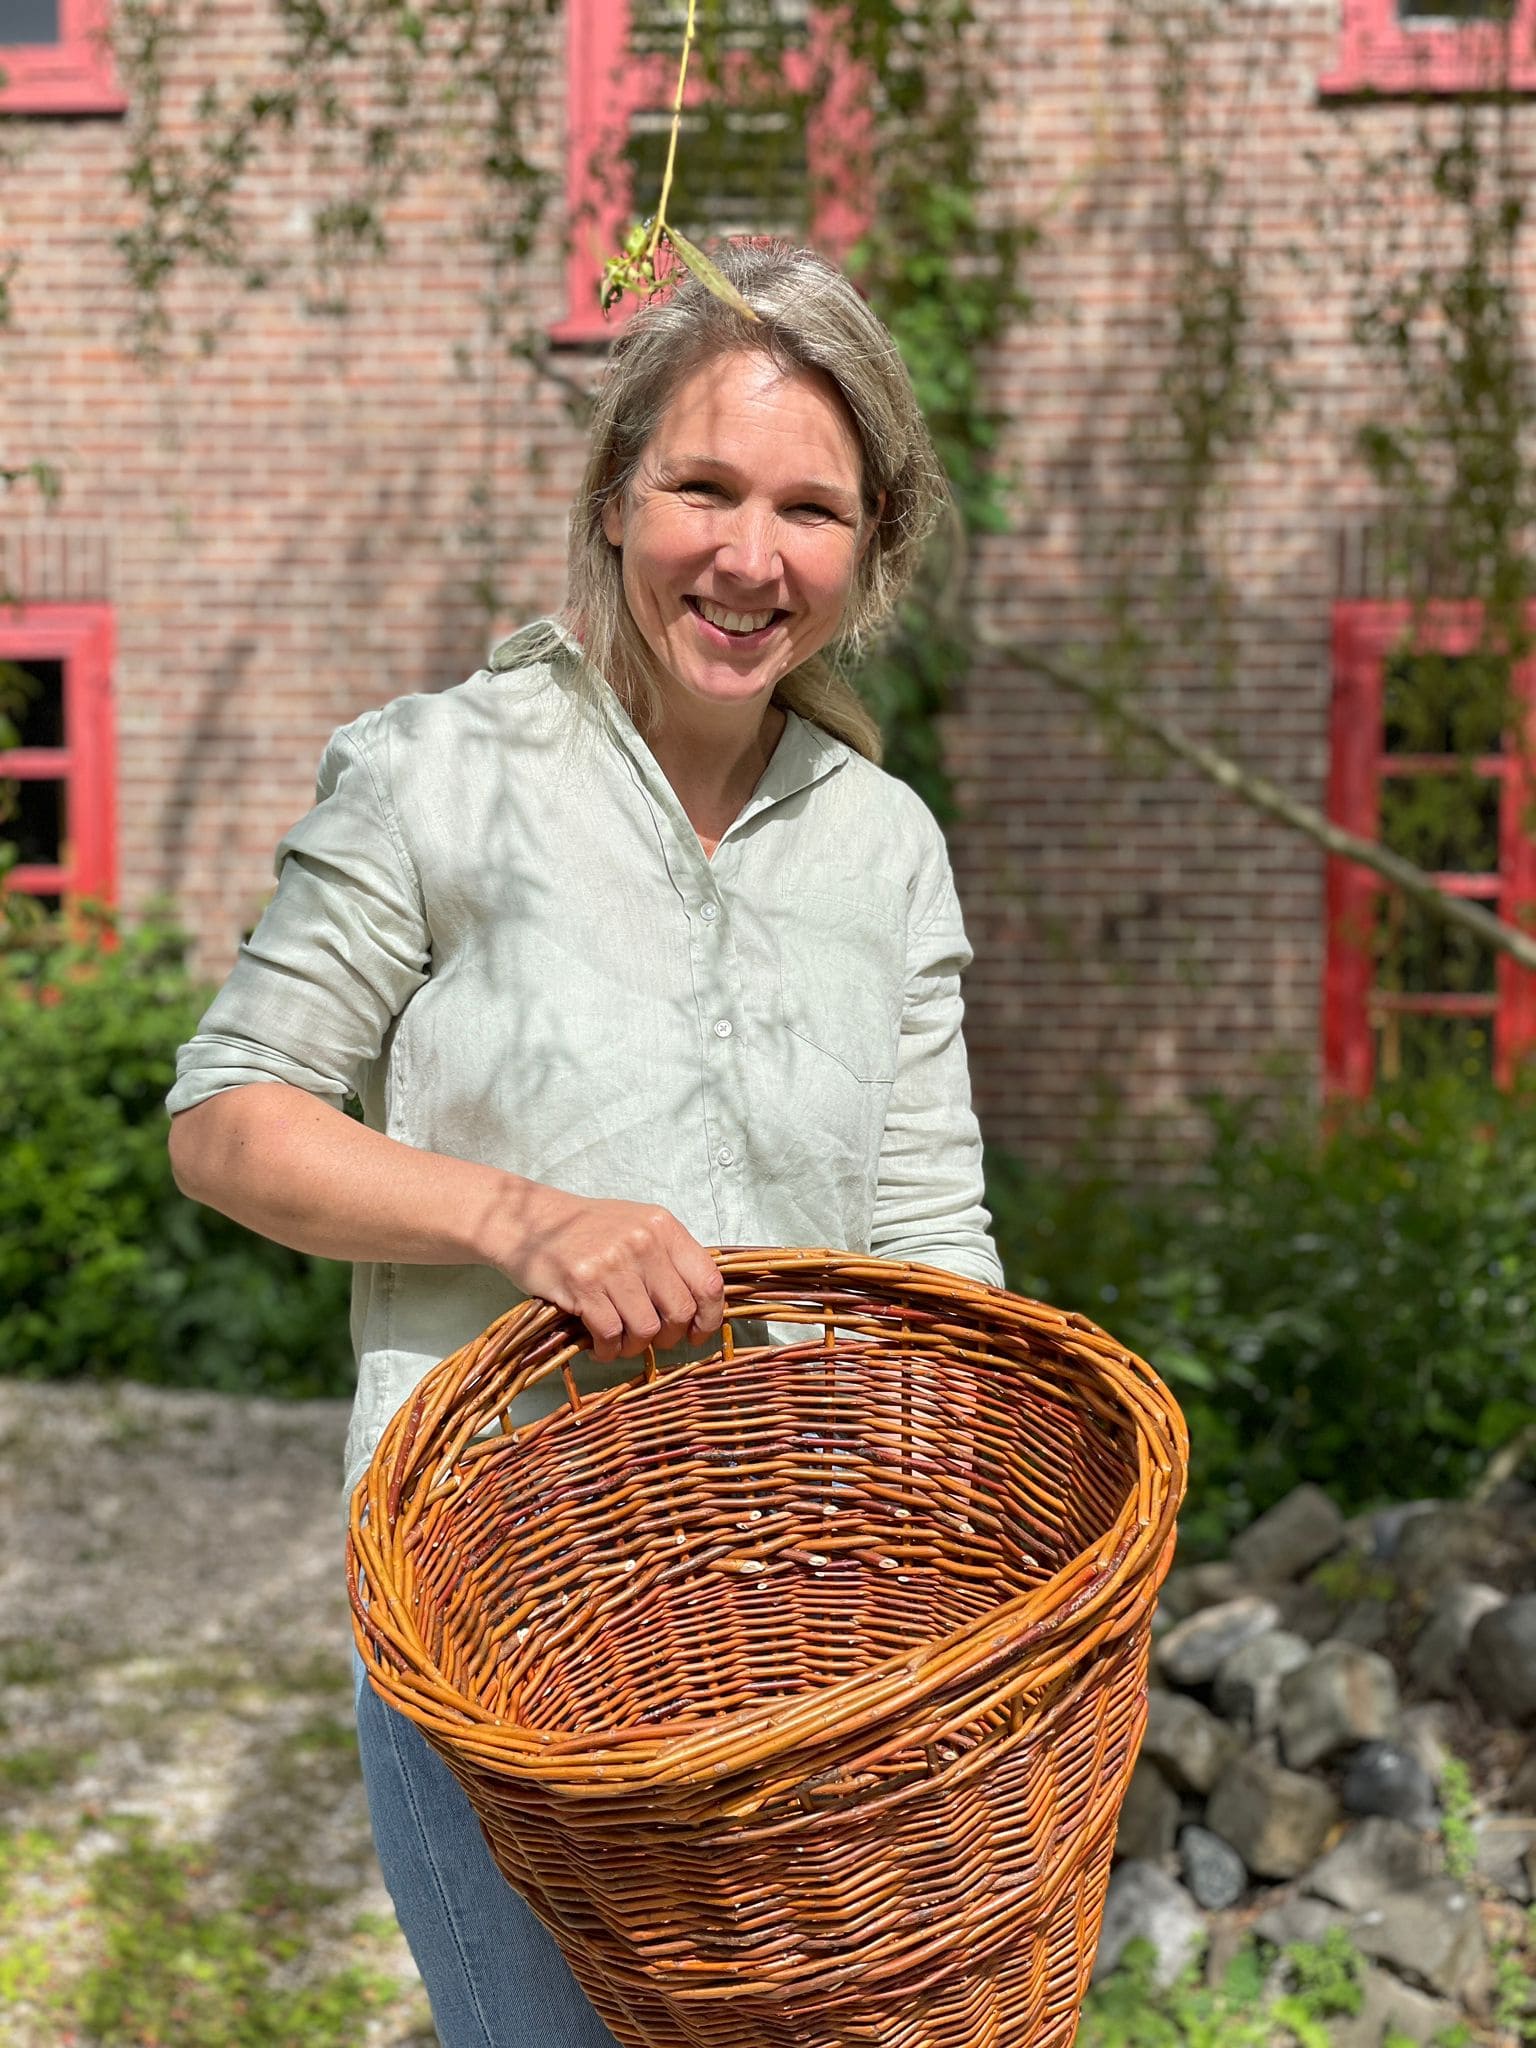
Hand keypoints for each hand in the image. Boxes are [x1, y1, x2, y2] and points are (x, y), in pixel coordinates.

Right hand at [493, 1186, 725, 1362]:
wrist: (529, 1222)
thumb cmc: (586, 1229)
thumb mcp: (637, 1226)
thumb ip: (668, 1257)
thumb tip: (699, 1305)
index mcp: (663, 1227)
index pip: (708, 1281)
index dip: (709, 1317)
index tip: (698, 1333)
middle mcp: (643, 1242)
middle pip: (679, 1311)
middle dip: (669, 1337)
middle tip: (652, 1340)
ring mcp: (613, 1263)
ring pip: (645, 1329)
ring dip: (634, 1347)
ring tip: (620, 1341)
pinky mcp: (583, 1285)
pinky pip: (611, 1335)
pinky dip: (608, 1350)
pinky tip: (600, 1344)